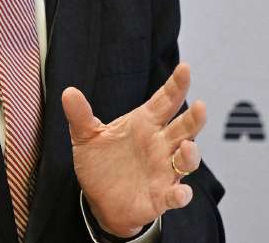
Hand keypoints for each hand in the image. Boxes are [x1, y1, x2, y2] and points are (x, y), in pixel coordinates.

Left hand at [62, 63, 206, 237]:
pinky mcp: (161, 196)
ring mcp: (163, 171)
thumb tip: (68, 92)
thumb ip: (81, 116)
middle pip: (184, 128)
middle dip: (194, 118)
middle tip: (200, 106)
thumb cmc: (100, 162)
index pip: (165, 100)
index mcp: (145, 124)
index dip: (176, 85)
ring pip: (186, 160)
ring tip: (186, 147)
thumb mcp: (86, 137)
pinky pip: (176, 195)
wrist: (99, 200)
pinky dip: (181, 194)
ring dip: (190, 155)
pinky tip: (181, 193)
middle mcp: (160, 145)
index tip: (185, 69)